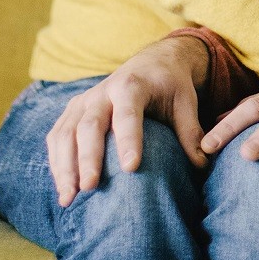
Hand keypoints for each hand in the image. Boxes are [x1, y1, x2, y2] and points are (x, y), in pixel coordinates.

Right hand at [45, 35, 209, 205]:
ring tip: (69, 198)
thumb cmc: (170, 85)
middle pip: (90, 124)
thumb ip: (190, 131)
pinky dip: (56, 162)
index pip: (128, 113)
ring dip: (65, 166)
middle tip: (90, 188)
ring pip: (66, 132)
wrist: (151, 61)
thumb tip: (202, 164)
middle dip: (88, 157)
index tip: (130, 168)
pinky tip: (63, 188)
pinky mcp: (73, 110)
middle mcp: (102, 91)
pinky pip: (57, 136)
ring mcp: (84, 100)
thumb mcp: (185, 101)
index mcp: (132, 85)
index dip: (128, 139)